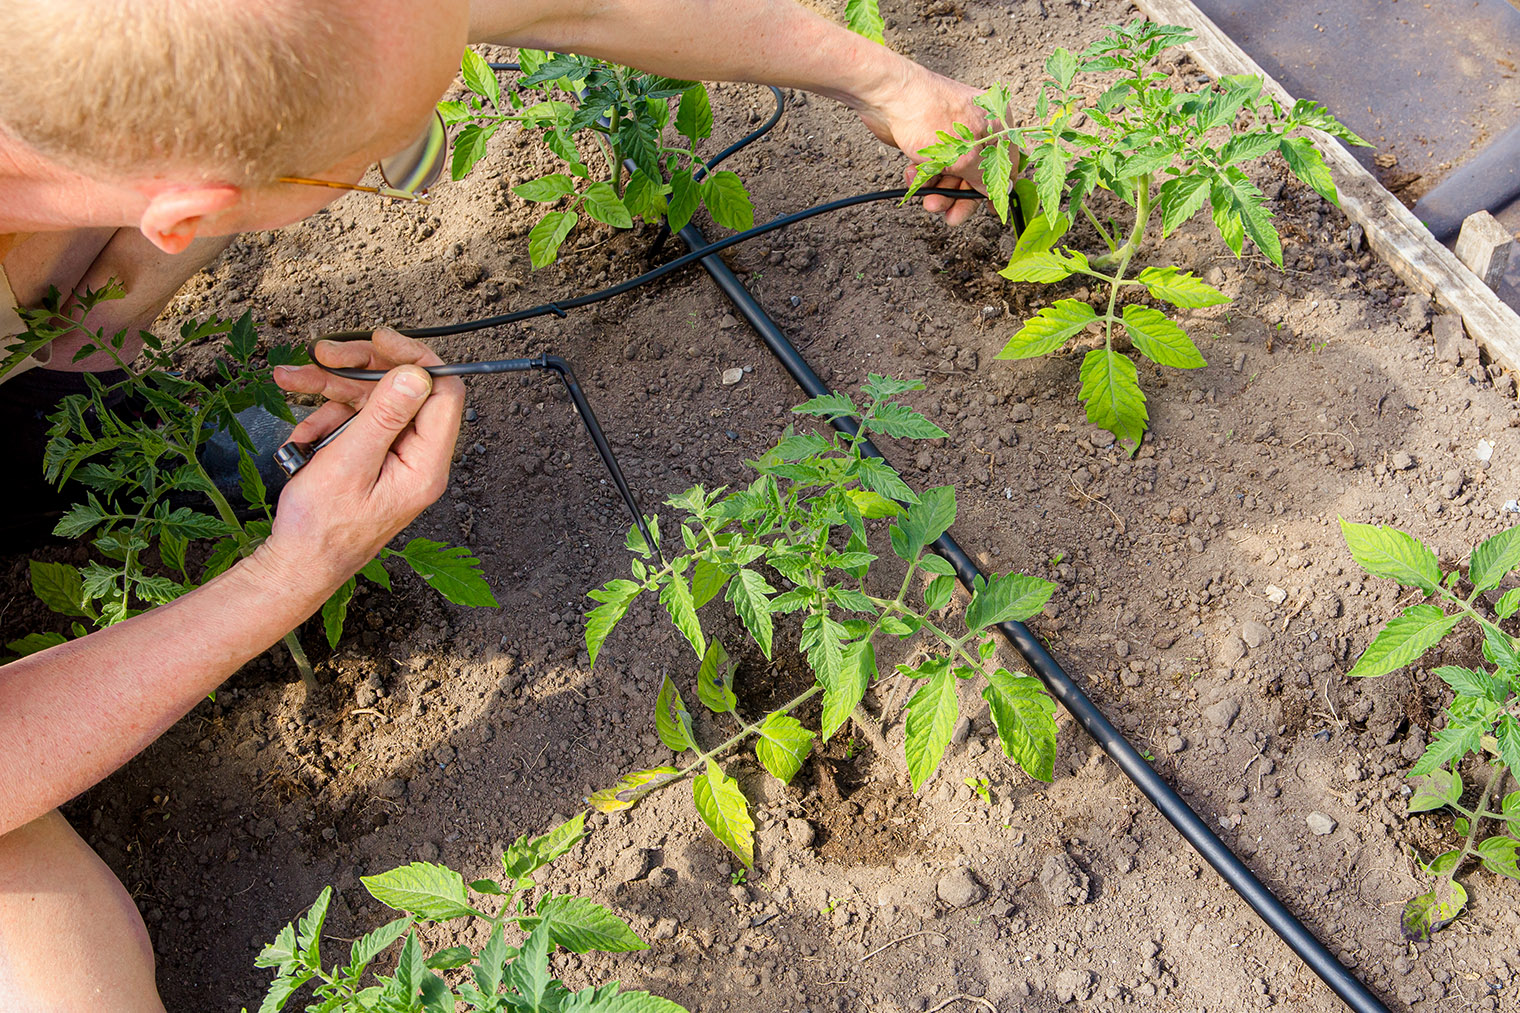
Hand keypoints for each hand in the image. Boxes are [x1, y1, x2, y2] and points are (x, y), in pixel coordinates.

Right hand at [258, 329, 464, 588]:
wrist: (297, 565)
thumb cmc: (321, 528)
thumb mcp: (348, 463)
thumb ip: (383, 416)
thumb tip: (416, 374)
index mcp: (426, 465)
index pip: (442, 392)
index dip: (415, 357)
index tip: (378, 339)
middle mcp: (418, 460)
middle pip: (404, 390)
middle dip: (361, 368)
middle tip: (323, 353)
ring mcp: (395, 460)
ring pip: (373, 402)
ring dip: (332, 390)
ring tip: (292, 381)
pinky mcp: (373, 461)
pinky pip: (356, 423)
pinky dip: (326, 419)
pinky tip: (301, 432)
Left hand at [853, 60, 992, 225]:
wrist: (889, 96)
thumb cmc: (929, 114)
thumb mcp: (966, 155)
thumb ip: (986, 176)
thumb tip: (1002, 191)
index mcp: (996, 124)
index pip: (1005, 165)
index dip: (996, 190)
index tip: (989, 211)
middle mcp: (979, 128)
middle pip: (976, 174)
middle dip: (959, 195)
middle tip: (948, 214)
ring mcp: (954, 133)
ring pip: (953, 173)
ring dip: (938, 190)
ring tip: (926, 197)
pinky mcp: (932, 138)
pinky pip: (933, 166)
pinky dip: (924, 176)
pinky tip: (913, 174)